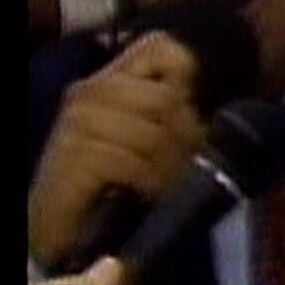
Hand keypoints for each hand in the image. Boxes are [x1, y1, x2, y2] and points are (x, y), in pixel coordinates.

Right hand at [28, 32, 209, 266]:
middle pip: (167, 98)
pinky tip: (152, 197)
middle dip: (190, 139)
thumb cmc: (112, 189)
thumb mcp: (151, 145)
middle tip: (194, 170)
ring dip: (172, 167)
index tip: (204, 124)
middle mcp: (89, 91)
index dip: (194, 81)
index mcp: (111, 80)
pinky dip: (151, 184)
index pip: (164, 49)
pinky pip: (132, 162)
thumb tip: (223, 111)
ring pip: (152, 132)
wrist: (61, 234)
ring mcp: (78, 122)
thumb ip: (176, 117)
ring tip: (175, 187)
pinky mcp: (73, 156)